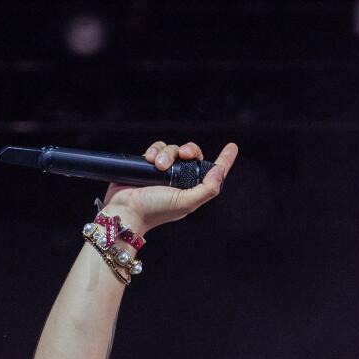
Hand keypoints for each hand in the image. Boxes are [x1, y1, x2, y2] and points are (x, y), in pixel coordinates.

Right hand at [100, 140, 237, 235]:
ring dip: (167, 153)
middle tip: (183, 154)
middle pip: (192, 154)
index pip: (212, 172)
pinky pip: (157, 148)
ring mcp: (163, 172)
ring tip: (157, 165)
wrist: (126, 210)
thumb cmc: (155, 211)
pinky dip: (154, 150)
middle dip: (189, 149)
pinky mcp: (147, 165)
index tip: (232, 147)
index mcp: (191, 189)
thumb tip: (220, 171)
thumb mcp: (186, 203)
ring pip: (173, 149)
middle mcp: (179, 179)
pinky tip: (149, 159)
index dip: (224, 160)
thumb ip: (207, 189)